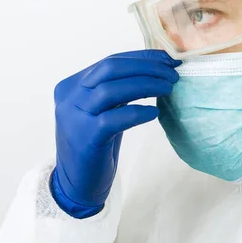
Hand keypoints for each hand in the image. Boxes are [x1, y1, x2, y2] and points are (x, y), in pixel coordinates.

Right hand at [51, 50, 180, 217]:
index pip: (110, 61)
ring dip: (145, 85)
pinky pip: (113, 118)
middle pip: (110, 68)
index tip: (167, 60)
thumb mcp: (101, 109)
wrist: (76, 184)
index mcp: (72, 85)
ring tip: (168, 88)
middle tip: (171, 74)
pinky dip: (137, 112)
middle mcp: (69, 97)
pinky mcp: (85, 138)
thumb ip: (117, 89)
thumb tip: (157, 68)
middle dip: (145, 67)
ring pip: (111, 89)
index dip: (141, 58)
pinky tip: (154, 112)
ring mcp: (75, 117)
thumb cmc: (95, 143)